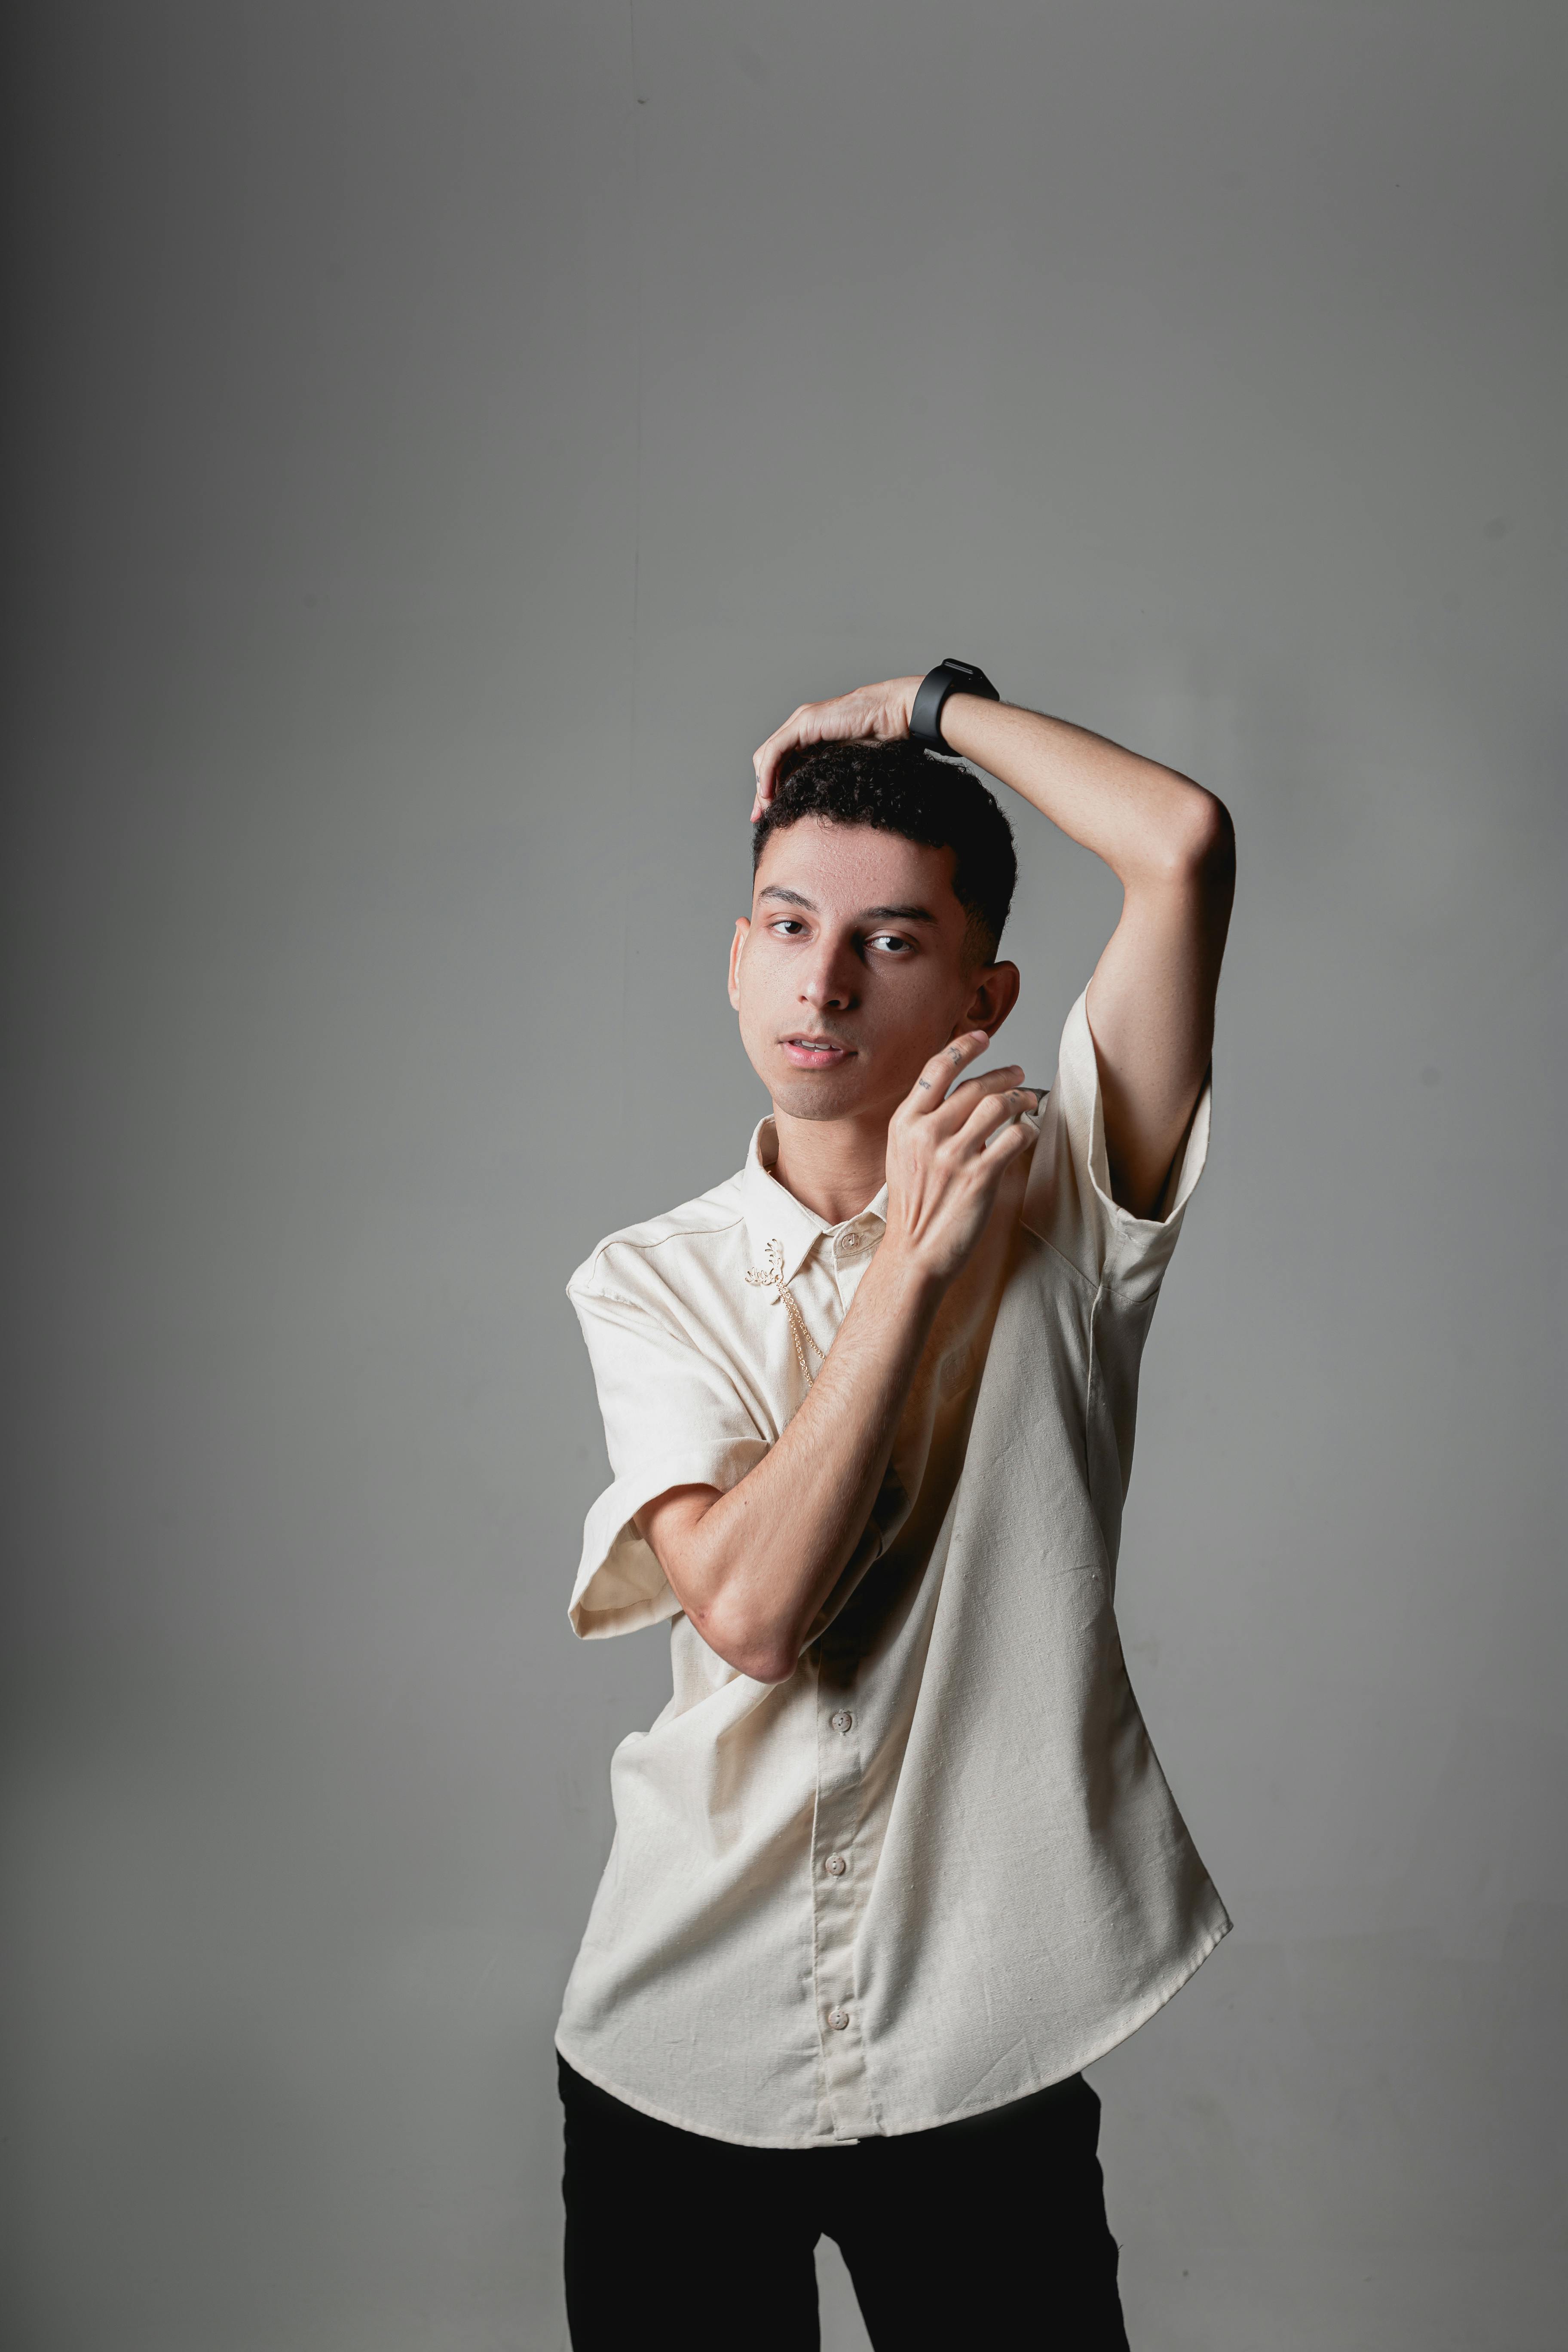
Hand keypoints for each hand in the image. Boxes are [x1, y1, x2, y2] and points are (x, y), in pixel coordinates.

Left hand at [750, 675, 922, 820]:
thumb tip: (815, 806)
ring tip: (765, 808)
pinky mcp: (805, 723)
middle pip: (767, 762)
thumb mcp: (845, 767)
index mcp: (809, 738)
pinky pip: (775, 750)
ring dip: (762, 784)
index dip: (770, 789)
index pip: (779, 764)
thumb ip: (827, 779)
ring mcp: (801, 723)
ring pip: (767, 756)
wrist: (894, 716)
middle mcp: (800, 729)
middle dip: (761, 790)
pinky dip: (767, 772)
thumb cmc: (880, 739)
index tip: (768, 814)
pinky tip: (767, 792)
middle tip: (760, 817)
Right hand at [880, 1032, 1039, 1289]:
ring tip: (1029, 1101)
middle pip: (974, 1085)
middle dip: (1004, 1075)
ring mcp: (953, 1155)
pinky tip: (1029, 1133)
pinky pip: (1015, 1138)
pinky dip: (1028, 1130)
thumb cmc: (912, 1207)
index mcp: (904, 1124)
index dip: (963, 1047)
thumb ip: (921, 1123)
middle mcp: (927, 1134)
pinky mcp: (979, 1177)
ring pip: (998, 1105)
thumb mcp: (901, 1155)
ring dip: (1021, 1098)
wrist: (914, 1253)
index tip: (983, 1038)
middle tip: (1019, 1075)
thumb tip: (955, 1095)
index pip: (936, 1070)